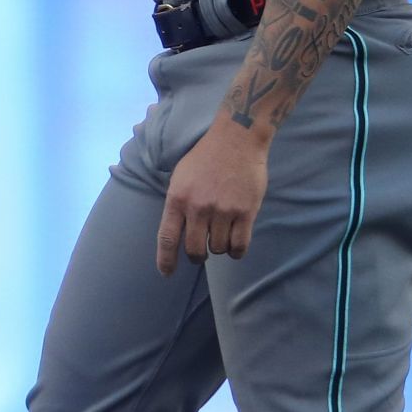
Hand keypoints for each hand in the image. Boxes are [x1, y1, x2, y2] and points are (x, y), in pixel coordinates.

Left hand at [155, 119, 269, 275]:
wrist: (237, 139)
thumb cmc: (205, 156)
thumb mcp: (180, 176)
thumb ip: (178, 203)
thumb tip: (177, 231)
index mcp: (178, 198)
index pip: (167, 238)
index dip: (165, 260)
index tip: (166, 273)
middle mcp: (198, 207)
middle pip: (195, 250)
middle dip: (198, 256)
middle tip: (202, 251)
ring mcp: (223, 211)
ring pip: (219, 249)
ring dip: (220, 247)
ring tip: (221, 233)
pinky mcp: (245, 212)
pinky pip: (239, 246)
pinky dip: (236, 250)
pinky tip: (235, 243)